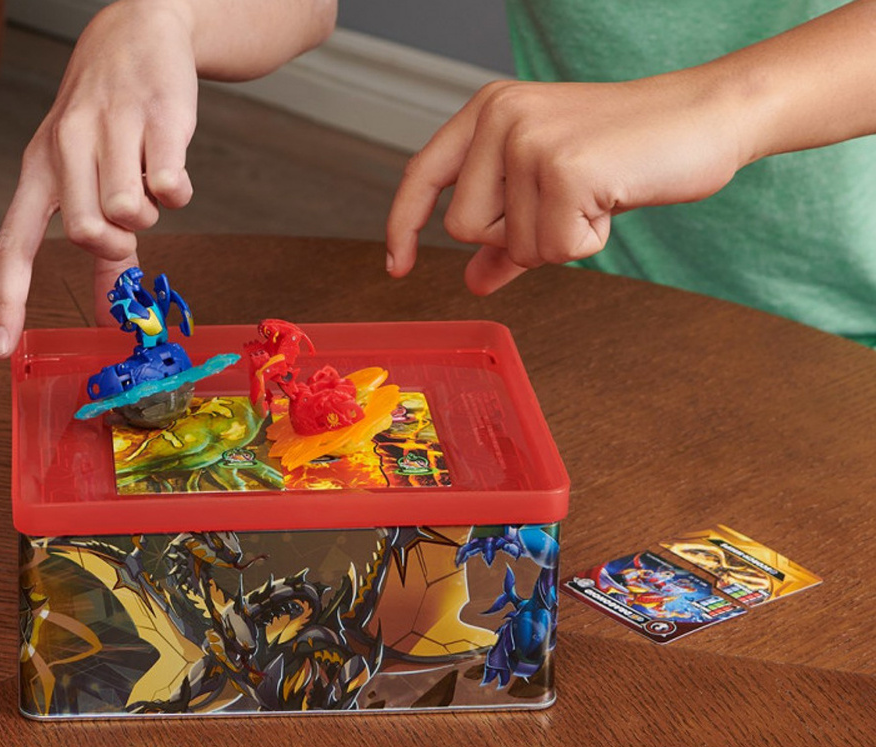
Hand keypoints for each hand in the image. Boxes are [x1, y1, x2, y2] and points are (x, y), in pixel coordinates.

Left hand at [0, 0, 197, 356]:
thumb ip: (102, 246)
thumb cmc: (108, 114)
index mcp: (39, 167)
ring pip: (131, 212)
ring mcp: (111, 129)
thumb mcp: (84, 170)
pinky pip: (171, 188)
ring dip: (151, 213)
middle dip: (118, 243)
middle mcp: (65, 146)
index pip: (14, 244)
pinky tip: (172, 167)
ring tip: (148, 182)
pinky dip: (179, 192)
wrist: (138, 32)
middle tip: (131, 226)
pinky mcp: (158, 119)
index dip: (6, 299)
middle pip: (85, 232)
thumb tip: (111, 312)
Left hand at [386, 75, 747, 294]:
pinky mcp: (564, 168)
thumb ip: (506, 235)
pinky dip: (588, 242)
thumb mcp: (551, 189)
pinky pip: (555, 250)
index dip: (403, 225)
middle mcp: (501, 116)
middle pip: (465, 227)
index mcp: (489, 111)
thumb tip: (471, 281)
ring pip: (514, 245)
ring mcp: (530, 139)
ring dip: (559, 240)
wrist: (704, 118)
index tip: (397, 266)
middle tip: (567, 203)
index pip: (422, 174)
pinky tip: (611, 201)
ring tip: (594, 196)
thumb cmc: (627, 151)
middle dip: (517, 237)